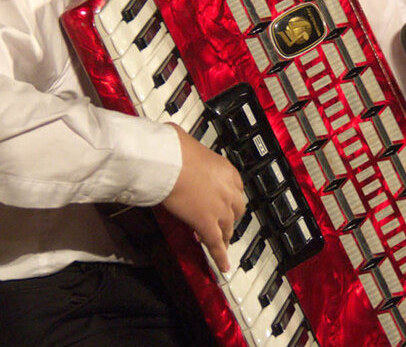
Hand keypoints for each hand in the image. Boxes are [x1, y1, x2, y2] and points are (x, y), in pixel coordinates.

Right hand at [161, 125, 245, 271]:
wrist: (168, 161)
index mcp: (225, 169)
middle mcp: (228, 189)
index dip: (227, 197)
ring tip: (221, 243)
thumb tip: (173, 138)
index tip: (222, 201)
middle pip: (236, 208)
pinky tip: (223, 267)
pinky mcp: (207, 223)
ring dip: (225, 235)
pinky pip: (215, 244)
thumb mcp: (184, 141)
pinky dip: (220, 257)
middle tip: (223, 222)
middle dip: (230, 216)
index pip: (235, 186)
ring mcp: (220, 208)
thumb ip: (184, 146)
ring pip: (228, 227)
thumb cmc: (172, 148)